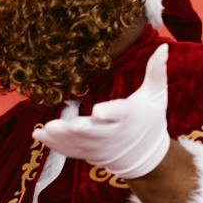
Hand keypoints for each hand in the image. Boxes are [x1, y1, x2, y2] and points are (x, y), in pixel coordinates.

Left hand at [32, 42, 172, 179]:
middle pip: (95, 132)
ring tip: (45, 129)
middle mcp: (113, 134)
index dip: (110, 112)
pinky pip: (71, 151)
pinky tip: (39, 135)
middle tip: (63, 125)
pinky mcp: (89, 153)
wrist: (146, 156)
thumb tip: (164, 46)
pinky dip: (55, 145)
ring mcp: (99, 146)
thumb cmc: (150, 120)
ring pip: (79, 143)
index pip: (120, 114)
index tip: (98, 111)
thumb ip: (156, 72)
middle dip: (80, 130)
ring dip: (61, 137)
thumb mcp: (157, 95)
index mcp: (129, 116)